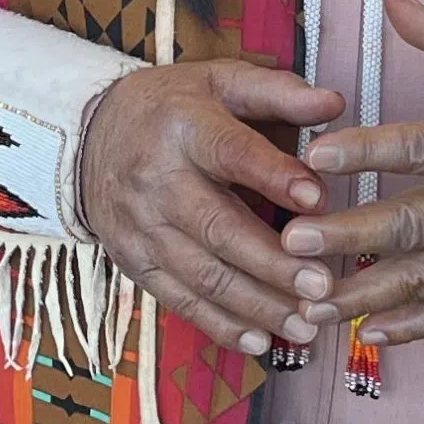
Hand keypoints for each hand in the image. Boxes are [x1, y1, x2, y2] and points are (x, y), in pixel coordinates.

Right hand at [80, 57, 342, 359]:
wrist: (89, 138)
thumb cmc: (174, 108)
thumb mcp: (220, 82)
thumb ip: (278, 93)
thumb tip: (334, 103)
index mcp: (184, 128)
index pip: (230, 153)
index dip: (273, 175)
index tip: (317, 198)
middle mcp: (158, 180)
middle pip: (218, 228)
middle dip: (273, 263)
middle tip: (323, 287)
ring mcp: (143, 227)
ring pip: (203, 274)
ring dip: (257, 305)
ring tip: (305, 325)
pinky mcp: (135, 262)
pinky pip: (180, 300)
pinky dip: (220, 325)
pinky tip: (260, 341)